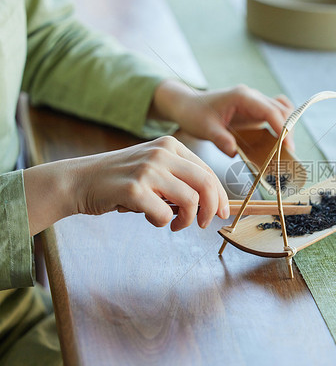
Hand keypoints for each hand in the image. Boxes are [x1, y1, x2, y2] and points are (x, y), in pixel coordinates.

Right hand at [23, 136, 228, 235]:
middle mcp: (161, 153)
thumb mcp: (154, 168)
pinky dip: (161, 222)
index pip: (207, 172)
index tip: (223, 213)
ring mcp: (147, 170)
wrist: (78, 180)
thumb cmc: (121, 179)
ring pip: (190, 200)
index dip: (220, 196)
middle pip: (205, 184)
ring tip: (174, 224)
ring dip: (186, 219)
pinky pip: (163, 215)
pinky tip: (150, 217)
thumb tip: (212, 203)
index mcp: (170, 145)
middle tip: (205, 225)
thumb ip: (180, 179)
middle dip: (212, 209)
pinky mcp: (134, 189)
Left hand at [150, 80, 294, 156]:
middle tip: (288, 154)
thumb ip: (220, 139)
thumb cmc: (194, 113)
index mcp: (242, 97)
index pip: (270, 110)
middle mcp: (252, 96)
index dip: (282, 128)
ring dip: (286, 128)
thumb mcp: (204, 128)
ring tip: (285, 149)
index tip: (287, 146)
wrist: (188, 105)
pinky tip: (278, 141)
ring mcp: (255, 102)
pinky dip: (281, 124)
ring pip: (281, 111)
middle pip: (280, 110)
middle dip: (287, 131)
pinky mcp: (254, 110)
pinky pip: (275, 113)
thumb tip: (234, 153)